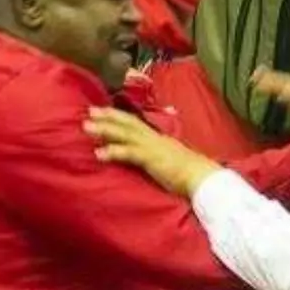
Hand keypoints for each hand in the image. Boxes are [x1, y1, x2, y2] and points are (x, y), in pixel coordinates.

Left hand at [85, 107, 223, 197]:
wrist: (203, 178)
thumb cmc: (191, 174)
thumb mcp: (174, 161)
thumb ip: (162, 157)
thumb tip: (157, 160)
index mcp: (160, 139)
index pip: (137, 124)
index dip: (120, 117)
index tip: (104, 112)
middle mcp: (155, 138)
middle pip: (128, 122)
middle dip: (108, 115)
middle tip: (90, 110)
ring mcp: (153, 147)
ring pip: (125, 133)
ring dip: (104, 129)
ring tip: (86, 126)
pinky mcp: (151, 158)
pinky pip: (128, 152)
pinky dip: (112, 151)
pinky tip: (98, 153)